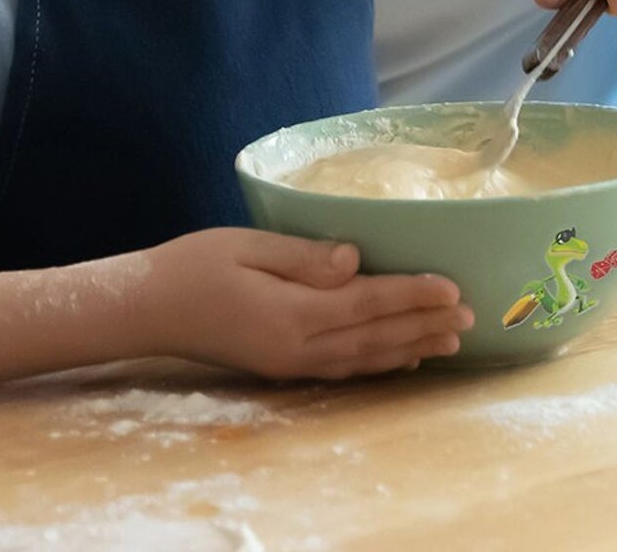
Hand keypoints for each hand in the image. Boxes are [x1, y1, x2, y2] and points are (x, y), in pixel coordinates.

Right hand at [143, 230, 470, 379]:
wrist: (145, 309)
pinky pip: (341, 369)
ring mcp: (288, 362)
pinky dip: (377, 364)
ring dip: (409, 348)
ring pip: (362, 359)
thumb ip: (304, 257)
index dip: (412, 296)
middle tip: (471, 317)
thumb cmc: (194, 266)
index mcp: (290, 314)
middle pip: (373, 337)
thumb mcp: (249, 246)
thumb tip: (354, 259)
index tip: (453, 289)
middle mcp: (295, 347)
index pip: (367, 303)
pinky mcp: (280, 365)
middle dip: (424, 326)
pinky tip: (400, 359)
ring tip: (451, 341)